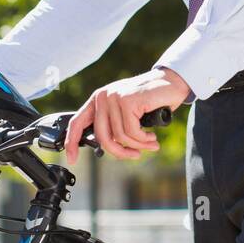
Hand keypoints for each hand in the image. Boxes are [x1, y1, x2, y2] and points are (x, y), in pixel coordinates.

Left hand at [64, 67, 190, 165]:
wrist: (172, 83)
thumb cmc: (150, 100)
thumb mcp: (126, 112)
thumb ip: (113, 124)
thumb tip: (106, 147)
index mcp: (98, 99)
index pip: (77, 121)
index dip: (72, 142)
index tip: (71, 159)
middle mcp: (103, 96)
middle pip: (102, 136)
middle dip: (119, 152)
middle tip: (135, 155)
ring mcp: (115, 97)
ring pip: (120, 136)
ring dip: (138, 145)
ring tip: (151, 144)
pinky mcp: (128, 101)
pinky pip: (132, 132)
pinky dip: (143, 139)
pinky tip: (152, 137)